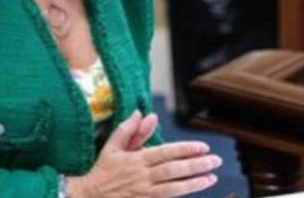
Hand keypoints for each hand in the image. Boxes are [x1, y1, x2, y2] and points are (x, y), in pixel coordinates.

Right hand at [69, 111, 221, 197]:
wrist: (88, 196)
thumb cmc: (102, 171)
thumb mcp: (112, 147)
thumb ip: (128, 130)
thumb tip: (142, 113)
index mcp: (136, 159)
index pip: (166, 152)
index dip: (185, 149)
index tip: (203, 146)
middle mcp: (142, 176)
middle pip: (173, 170)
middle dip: (196, 165)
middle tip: (216, 160)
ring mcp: (144, 193)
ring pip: (173, 188)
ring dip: (194, 183)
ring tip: (212, 178)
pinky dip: (179, 195)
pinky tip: (193, 190)